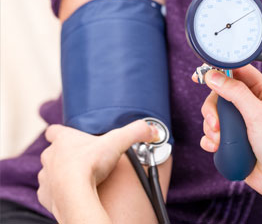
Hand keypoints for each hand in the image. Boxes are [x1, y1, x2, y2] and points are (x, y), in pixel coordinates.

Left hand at [37, 120, 157, 221]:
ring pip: (51, 172)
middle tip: (85, 161)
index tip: (71, 136)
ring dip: (62, 175)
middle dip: (66, 156)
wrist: (73, 193)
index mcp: (64, 140)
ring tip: (80, 179)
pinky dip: (60, 193)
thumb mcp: (118, 142)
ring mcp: (46, 176)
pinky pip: (50, 192)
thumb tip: (152, 129)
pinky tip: (74, 193)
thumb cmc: (89, 165)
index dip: (62, 133)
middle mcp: (50, 156)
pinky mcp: (45, 195)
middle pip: (54, 152)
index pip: (54, 130)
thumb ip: (136, 132)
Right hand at [193, 65, 261, 199]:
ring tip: (221, 140)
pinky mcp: (232, 140)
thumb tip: (214, 76)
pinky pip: (211, 134)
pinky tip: (218, 148)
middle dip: (213, 109)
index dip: (218, 70)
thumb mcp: (258, 114)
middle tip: (216, 123)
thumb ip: (236, 93)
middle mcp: (250, 105)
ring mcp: (240, 123)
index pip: (237, 71)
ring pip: (213, 115)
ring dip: (211, 128)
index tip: (201, 74)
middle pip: (219, 94)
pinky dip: (210, 141)